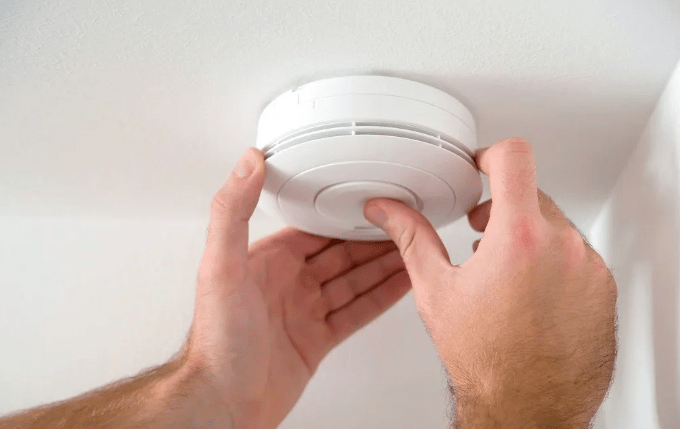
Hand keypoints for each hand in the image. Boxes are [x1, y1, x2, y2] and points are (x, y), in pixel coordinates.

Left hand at [186, 148, 410, 428]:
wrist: (225, 401)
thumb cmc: (217, 341)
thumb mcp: (221, 265)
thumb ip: (233, 211)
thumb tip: (247, 162)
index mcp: (268, 261)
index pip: (314, 228)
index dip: (344, 214)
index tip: (368, 199)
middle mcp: (288, 283)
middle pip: (340, 253)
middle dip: (372, 237)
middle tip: (404, 222)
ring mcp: (304, 312)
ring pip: (354, 281)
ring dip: (383, 264)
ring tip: (412, 248)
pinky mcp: (317, 339)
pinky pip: (357, 312)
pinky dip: (381, 298)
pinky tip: (400, 284)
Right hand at [364, 138, 616, 427]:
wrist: (528, 406)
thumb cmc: (485, 359)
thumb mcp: (436, 289)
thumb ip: (412, 237)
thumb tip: (388, 211)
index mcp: (518, 238)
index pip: (514, 158)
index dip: (491, 154)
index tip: (482, 166)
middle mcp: (562, 247)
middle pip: (532, 194)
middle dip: (503, 208)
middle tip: (481, 235)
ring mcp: (588, 268)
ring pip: (556, 226)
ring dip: (530, 237)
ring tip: (505, 272)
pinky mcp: (602, 288)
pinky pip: (578, 256)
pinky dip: (554, 262)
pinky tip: (530, 294)